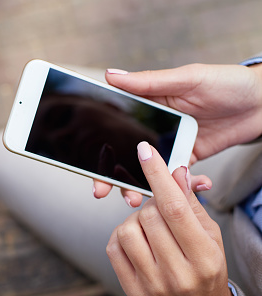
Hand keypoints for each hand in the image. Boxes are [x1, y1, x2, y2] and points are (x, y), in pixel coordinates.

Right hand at [94, 63, 261, 205]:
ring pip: (147, 171)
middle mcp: (154, 128)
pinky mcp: (188, 159)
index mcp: (147, 106)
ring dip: (142, 187)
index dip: (100, 150)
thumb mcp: (186, 79)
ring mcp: (171, 145)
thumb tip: (110, 75)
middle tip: (103, 192)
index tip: (90, 170)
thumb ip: (148, 82)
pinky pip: (177, 178)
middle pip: (126, 156)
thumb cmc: (226, 82)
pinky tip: (192, 187)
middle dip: (113, 177)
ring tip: (139, 200)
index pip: (116, 129)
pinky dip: (181, 187)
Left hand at [106, 142, 231, 295]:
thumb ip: (191, 205)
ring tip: (150, 228)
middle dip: (152, 203)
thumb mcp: (210, 237)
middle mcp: (176, 272)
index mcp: (203, 257)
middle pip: (149, 216)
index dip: (158, 175)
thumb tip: (176, 172)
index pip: (175, 208)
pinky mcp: (131, 288)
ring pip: (126, 229)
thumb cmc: (206, 271)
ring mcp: (151, 283)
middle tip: (160, 209)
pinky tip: (137, 240)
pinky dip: (122, 236)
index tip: (145, 151)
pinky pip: (113, 247)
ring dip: (135, 220)